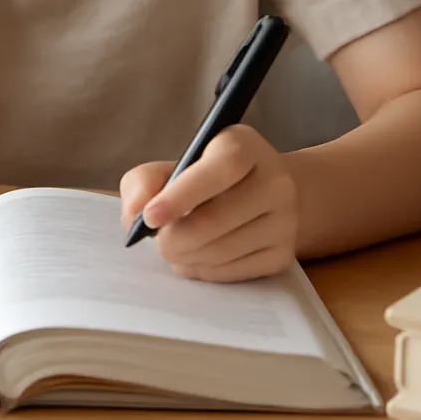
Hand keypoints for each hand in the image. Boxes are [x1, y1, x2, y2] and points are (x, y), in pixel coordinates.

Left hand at [119, 126, 299, 282]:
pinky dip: (203, 270)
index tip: (149, 217)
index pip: (220, 169)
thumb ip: (145, 180)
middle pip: (215, 220)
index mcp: (244, 146)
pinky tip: (195, 257)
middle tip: (158, 241)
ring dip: (185, 256)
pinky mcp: (283, 254)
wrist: (262, 194)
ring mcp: (284, 220)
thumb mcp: (176, 163)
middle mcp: (274, 181)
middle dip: (173, 238)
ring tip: (175, 247)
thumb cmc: (207, 177)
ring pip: (221, 251)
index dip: (181, 195)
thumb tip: (135, 212)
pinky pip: (232, 273)